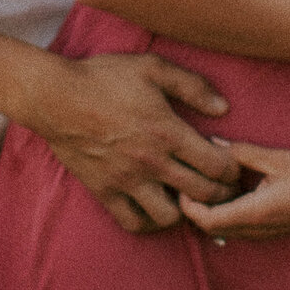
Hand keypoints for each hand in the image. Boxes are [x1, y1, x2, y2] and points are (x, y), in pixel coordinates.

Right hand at [35, 53, 239, 233]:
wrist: (56, 97)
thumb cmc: (104, 78)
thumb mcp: (152, 67)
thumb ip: (192, 86)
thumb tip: (224, 109)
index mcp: (167, 131)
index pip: (217, 165)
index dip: (233, 169)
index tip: (232, 165)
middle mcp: (151, 161)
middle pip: (202, 193)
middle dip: (221, 193)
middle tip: (224, 188)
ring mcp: (127, 180)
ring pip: (170, 216)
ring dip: (185, 211)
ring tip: (187, 198)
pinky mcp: (105, 191)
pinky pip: (134, 222)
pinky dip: (150, 221)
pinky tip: (156, 207)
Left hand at [179, 141, 289, 241]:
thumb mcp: (277, 158)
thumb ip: (243, 153)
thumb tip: (212, 143)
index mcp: (256, 213)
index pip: (206, 220)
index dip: (188, 205)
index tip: (182, 182)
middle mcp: (258, 229)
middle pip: (210, 228)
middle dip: (194, 207)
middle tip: (187, 179)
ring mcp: (265, 233)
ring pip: (223, 229)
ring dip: (210, 210)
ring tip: (206, 181)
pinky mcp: (271, 230)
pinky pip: (237, 227)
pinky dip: (225, 212)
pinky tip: (229, 188)